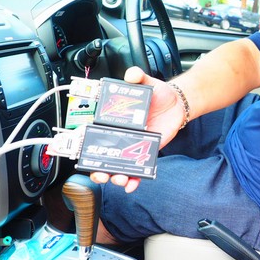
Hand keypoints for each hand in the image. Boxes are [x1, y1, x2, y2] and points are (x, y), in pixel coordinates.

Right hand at [89, 66, 184, 191]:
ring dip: (115, 175)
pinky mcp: (146, 151)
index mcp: (114, 119)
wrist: (178, 103)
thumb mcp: (146, 81)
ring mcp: (132, 145)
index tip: (82, 152)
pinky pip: (137, 169)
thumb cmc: (158, 93)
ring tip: (118, 178)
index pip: (94, 133)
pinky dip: (134, 179)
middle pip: (102, 155)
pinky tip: (132, 184)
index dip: (85, 145)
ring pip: (117, 165)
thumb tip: (131, 74)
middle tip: (100, 172)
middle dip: (97, 168)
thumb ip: (137, 76)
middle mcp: (120, 134)